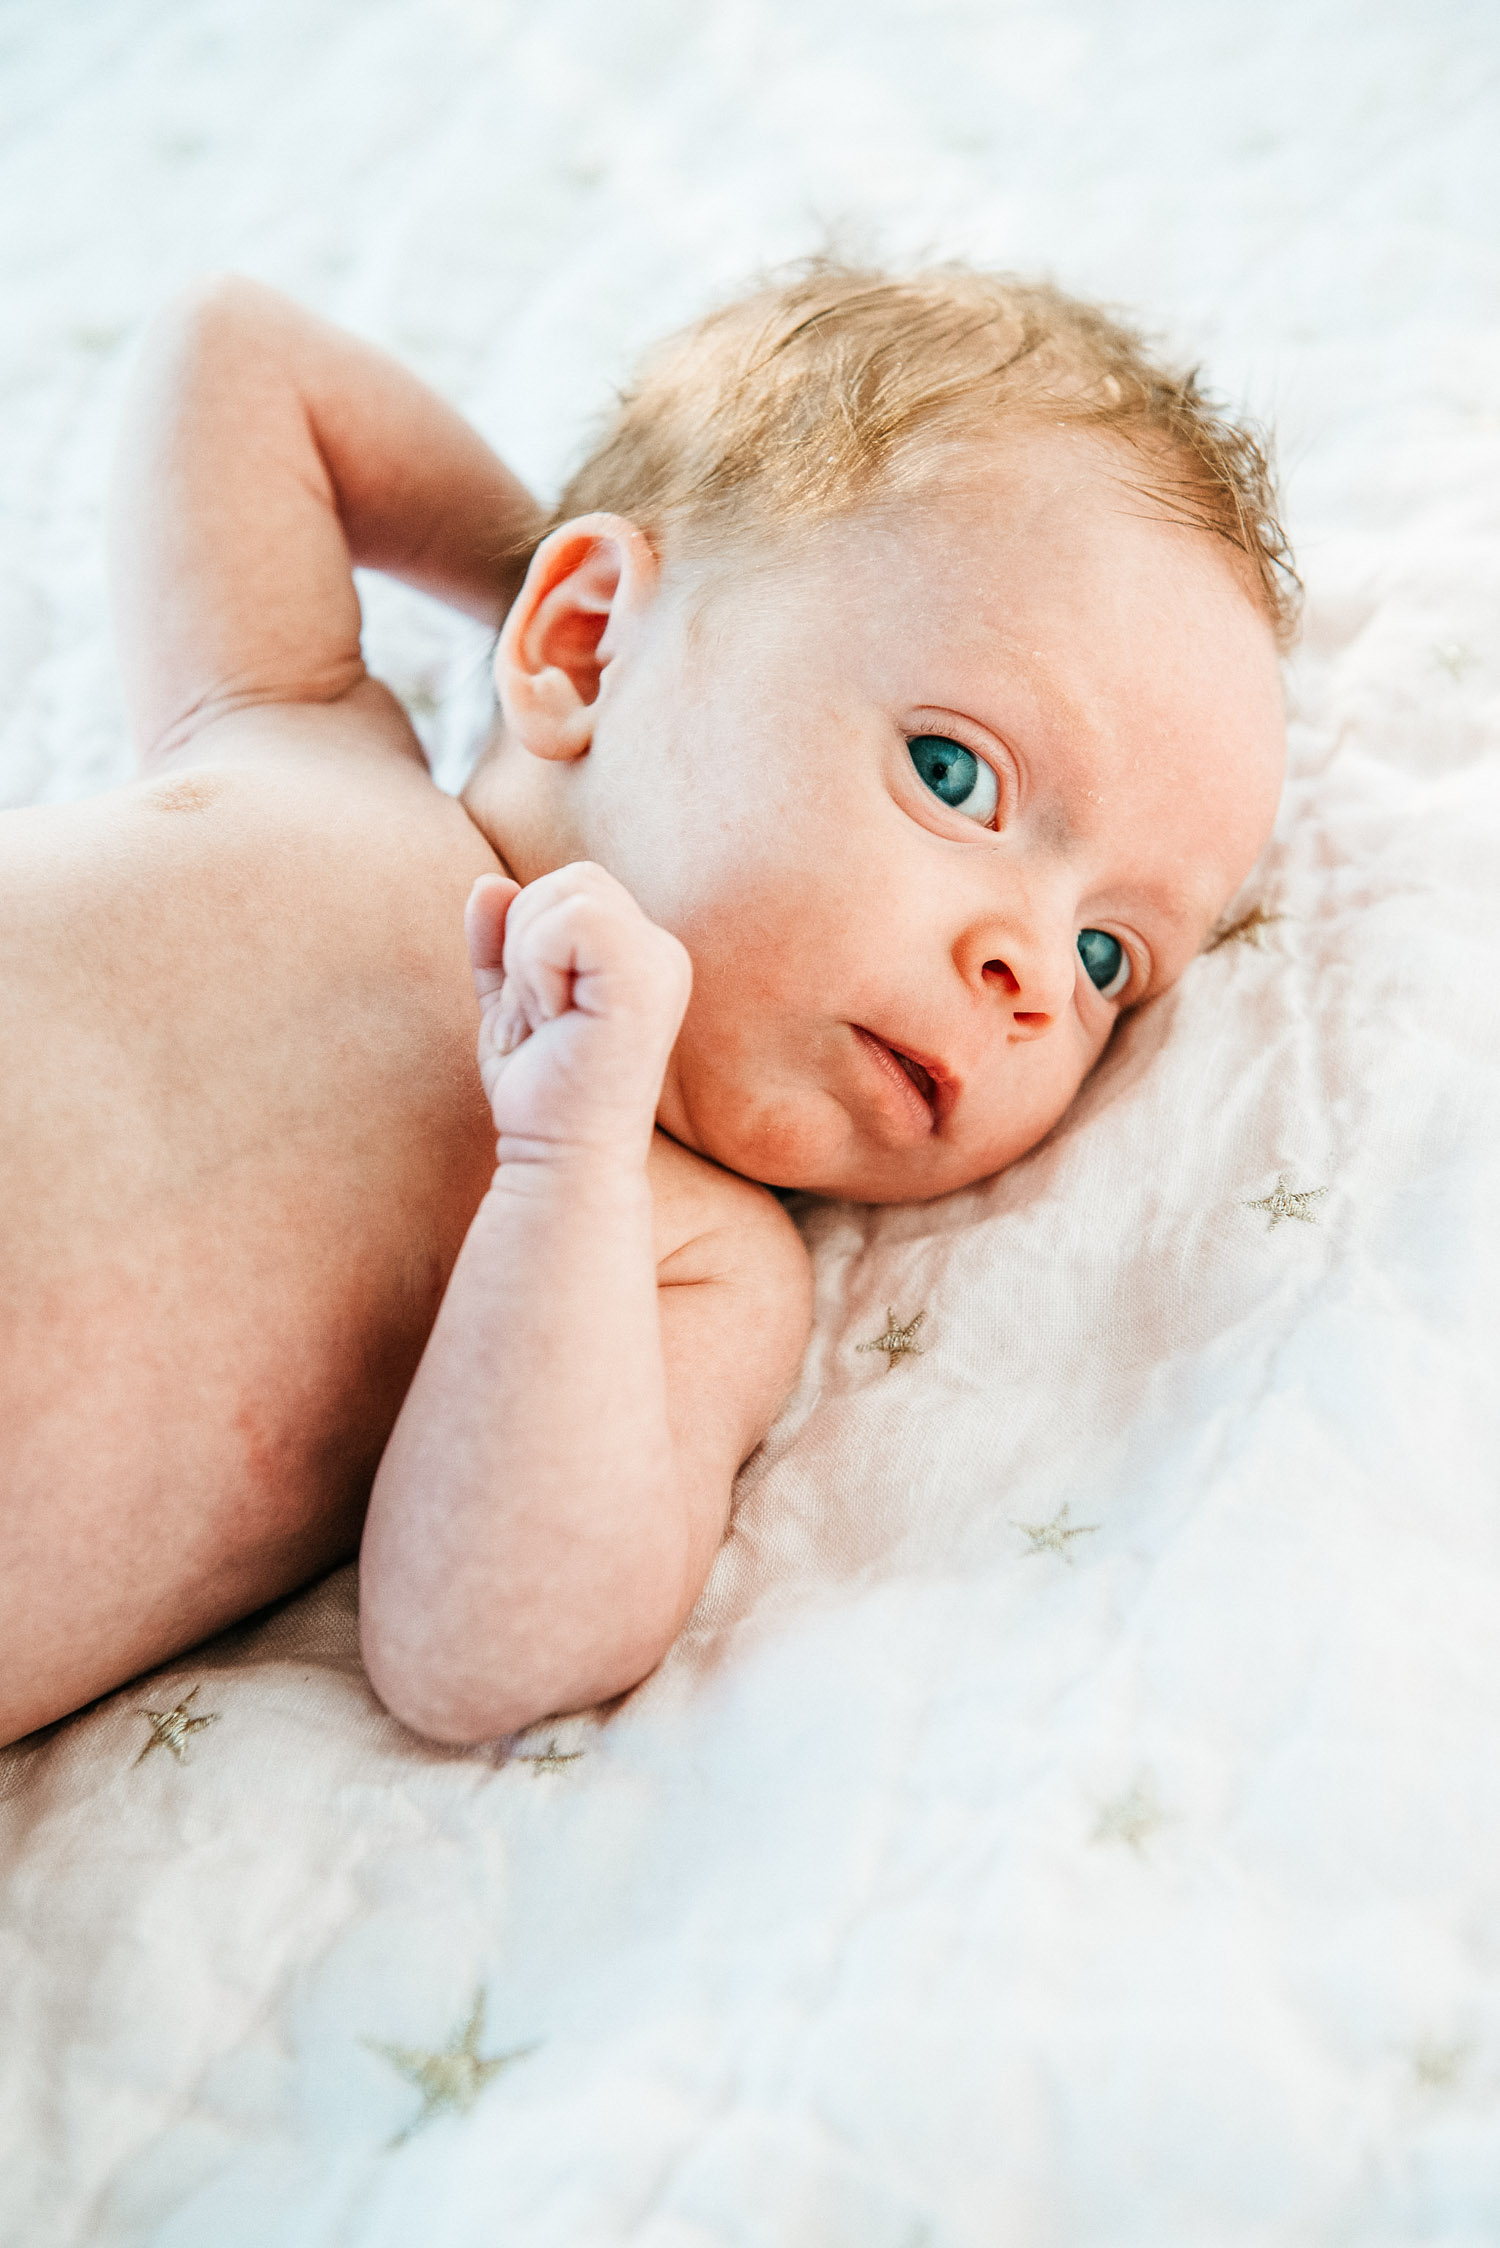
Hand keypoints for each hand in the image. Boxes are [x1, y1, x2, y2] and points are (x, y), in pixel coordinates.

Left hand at [466, 862, 691, 1167]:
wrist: (559, 1157)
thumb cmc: (540, 1093)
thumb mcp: (508, 1004)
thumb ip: (499, 942)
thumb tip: (489, 884)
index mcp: (639, 956)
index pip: (573, 888)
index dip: (529, 937)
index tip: (537, 1012)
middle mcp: (661, 954)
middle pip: (572, 880)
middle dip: (525, 941)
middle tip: (538, 1018)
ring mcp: (659, 965)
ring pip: (569, 892)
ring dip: (529, 960)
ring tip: (547, 1022)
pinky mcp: (645, 981)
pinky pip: (572, 919)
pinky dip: (537, 965)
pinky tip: (553, 1018)